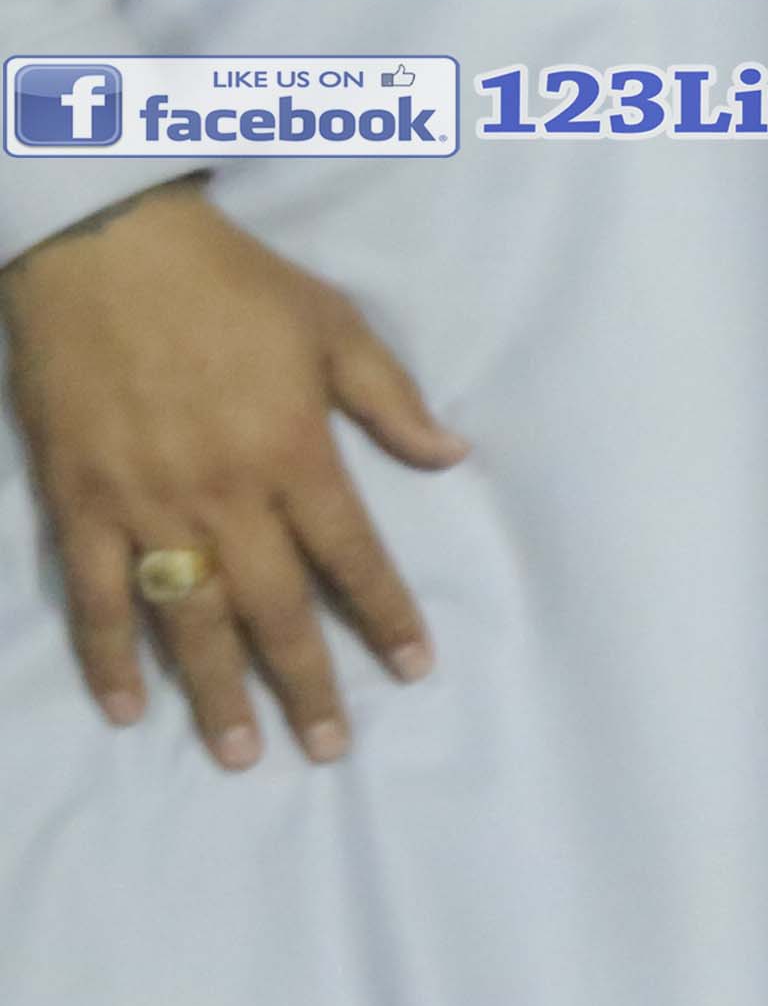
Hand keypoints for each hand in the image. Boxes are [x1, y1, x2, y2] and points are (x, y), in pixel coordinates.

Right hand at [3, 181, 463, 764]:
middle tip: (330, 747)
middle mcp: (223, 494)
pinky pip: (93, 596)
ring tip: (242, 754)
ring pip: (186, 619)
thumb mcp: (333, 326)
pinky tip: (128, 707)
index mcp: (292, 452)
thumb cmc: (230, 284)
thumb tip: (451, 455)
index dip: (386, 615)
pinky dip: (108, 656)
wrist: (106, 251)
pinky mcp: (77, 503)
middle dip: (306, 683)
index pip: (352, 554)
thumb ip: (390, 399)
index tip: (413, 668)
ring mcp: (144, 505)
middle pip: (274, 608)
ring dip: (215, 692)